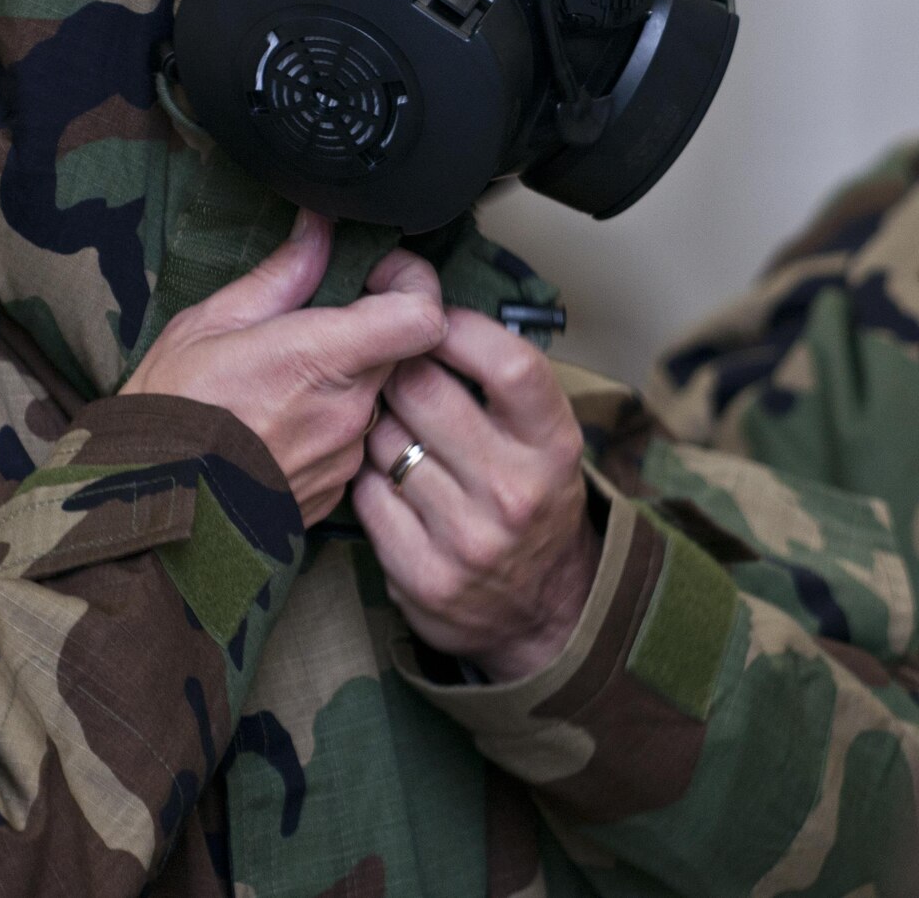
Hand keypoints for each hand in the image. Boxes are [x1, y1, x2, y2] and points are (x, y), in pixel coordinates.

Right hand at [123, 211, 446, 524]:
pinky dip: (327, 422)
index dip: (414, 284)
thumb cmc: (166, 414)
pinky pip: (352, 440)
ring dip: (343, 379)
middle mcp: (346, 413)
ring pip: (374, 396)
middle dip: (367, 328)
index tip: (377, 272)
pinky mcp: (336, 491)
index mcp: (319, 360)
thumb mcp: (209, 324)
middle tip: (311, 324)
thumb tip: (319, 228)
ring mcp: (344, 458)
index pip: (423, 317)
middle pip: (399, 350)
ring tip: (278, 383)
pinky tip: (275, 424)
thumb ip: (282, 275)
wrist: (142, 509)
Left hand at [353, 309, 599, 681]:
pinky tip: (381, 472)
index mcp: (554, 446)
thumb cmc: (534, 498)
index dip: (459, 327)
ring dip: (377, 421)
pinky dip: (364, 474)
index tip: (434, 316)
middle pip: (426, 391)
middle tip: (394, 364)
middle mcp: (515, 491)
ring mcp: (467, 538)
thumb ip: (502, 383)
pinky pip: (365, 494)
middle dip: (399, 367)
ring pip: (385, 440)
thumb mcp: (546, 438)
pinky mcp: (422, 575)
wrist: (543, 610)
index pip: (508, 364)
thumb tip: (435, 308)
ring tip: (391, 422)